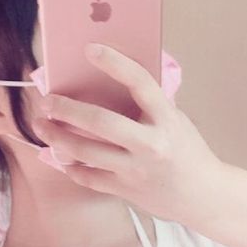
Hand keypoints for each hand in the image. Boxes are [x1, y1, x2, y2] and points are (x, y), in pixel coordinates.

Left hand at [33, 43, 224, 223]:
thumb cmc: (187, 152)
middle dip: (68, 109)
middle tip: (47, 100)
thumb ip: (150, 105)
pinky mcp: (126, 191)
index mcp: (166, 119)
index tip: (90, 49)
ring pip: (86, 152)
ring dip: (58, 137)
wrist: (203, 196)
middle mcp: (150, 144)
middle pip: (100, 122)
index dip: (114, 63)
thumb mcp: (176, 121)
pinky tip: (61, 157)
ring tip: (43, 126)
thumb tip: (111, 80)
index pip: (140, 83)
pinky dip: (72, 167)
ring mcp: (136, 170)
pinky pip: (89, 178)